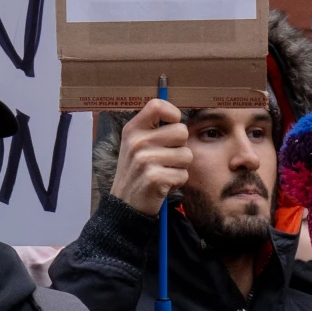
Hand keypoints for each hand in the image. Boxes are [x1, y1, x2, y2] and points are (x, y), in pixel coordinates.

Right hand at [110, 99, 191, 216]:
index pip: (157, 106)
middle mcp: (137, 142)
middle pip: (181, 131)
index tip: (170, 125)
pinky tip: (163, 185)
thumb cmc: (136, 172)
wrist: (124, 204)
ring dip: (180, 166)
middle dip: (180, 146)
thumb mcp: (134, 145)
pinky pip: (183, 174)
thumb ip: (152, 129)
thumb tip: (178, 117)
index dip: (172, 113)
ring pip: (186, 154)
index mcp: (132, 130)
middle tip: (165, 158)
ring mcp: (145, 160)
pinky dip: (177, 182)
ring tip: (163, 172)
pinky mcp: (155, 178)